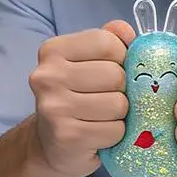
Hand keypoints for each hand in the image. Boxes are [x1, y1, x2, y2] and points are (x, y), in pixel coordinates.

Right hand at [27, 21, 135, 176]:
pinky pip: (114, 131)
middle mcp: (47, 76)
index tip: (112, 69)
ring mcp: (54, 108)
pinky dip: (115, 134)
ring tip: (102, 116)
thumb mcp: (87, 61)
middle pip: (116, 75)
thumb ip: (109, 39)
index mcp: (52, 50)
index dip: (121, 58)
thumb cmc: (75, 96)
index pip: (106, 43)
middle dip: (121, 89)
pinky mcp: (67, 137)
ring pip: (118, 104)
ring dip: (119, 114)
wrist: (50, 144)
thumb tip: (128, 32)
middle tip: (106, 98)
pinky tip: (98, 134)